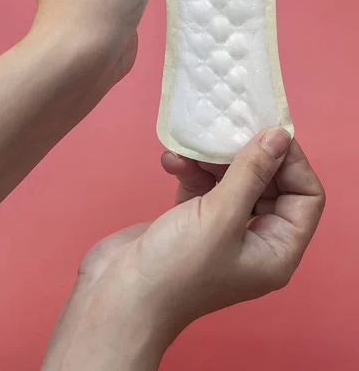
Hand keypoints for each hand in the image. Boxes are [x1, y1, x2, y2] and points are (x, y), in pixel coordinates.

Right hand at [42, 128, 324, 369]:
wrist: (118, 295)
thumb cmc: (176, 266)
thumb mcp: (221, 215)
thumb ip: (252, 172)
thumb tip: (279, 136)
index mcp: (276, 250)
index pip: (306, 198)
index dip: (293, 162)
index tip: (269, 132)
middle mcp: (255, 240)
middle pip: (270, 185)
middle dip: (249, 155)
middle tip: (230, 128)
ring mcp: (222, 230)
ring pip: (233, 182)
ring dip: (213, 161)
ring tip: (192, 147)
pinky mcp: (192, 220)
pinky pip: (203, 186)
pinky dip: (191, 171)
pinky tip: (172, 160)